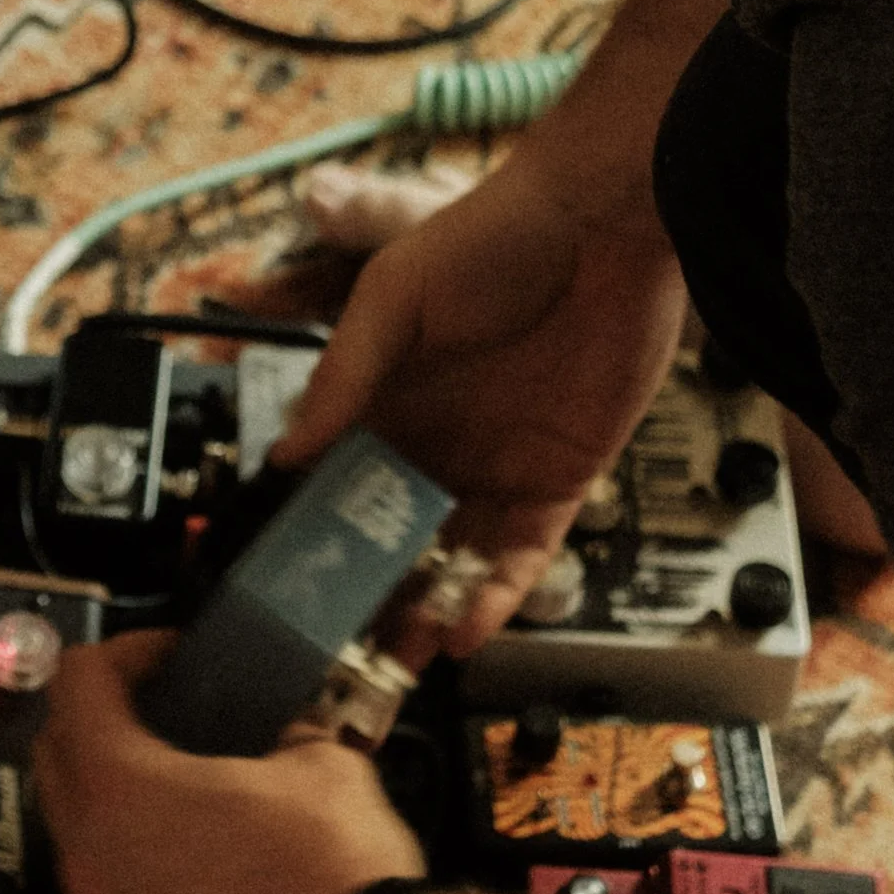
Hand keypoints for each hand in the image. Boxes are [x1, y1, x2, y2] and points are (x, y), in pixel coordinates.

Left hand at [34, 631, 424, 893]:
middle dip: (102, 730)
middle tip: (161, 723)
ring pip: (85, 853)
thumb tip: (289, 739)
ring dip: (121, 822)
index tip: (159, 660)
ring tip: (193, 816)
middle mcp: (93, 862)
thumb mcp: (325, 766)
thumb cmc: (338, 887)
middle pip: (58, 765)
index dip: (122, 655)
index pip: (77, 684)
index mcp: (122, 787)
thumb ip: (285, 737)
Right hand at [271, 152, 686, 654]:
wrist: (608, 226)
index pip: (339, 493)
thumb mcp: (393, 297)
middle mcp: (435, 448)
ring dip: (424, 615)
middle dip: (367, 601)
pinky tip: (464, 631)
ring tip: (394, 667)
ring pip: (453, 565)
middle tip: (338, 659)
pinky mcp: (558, 485)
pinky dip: (494, 599)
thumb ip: (342, 375)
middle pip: (392, 544)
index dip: (316, 544)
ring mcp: (496, 472)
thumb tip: (286, 452)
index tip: (290, 593)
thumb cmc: (493, 236)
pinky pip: (521, 558)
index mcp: (384, 408)